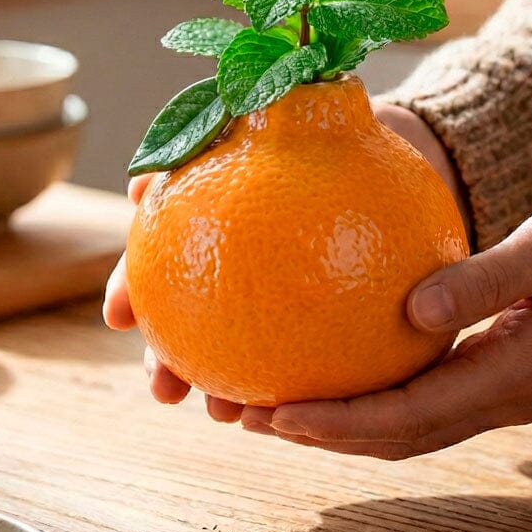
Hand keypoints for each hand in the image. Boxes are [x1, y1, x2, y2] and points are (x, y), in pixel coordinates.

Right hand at [103, 102, 469, 420]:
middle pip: (190, 321)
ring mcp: (288, 292)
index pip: (157, 259)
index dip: (128, 290)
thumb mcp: (274, 117)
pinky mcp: (335, 315)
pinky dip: (301, 383)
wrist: (413, 148)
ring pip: (245, 350)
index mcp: (215, 220)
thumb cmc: (334, 126)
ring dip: (226, 389)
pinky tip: (299, 406)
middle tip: (166, 391)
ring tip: (226, 415)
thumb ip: (206, 142)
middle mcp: (245, 262)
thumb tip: (135, 190)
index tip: (118, 318)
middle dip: (168, 363)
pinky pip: (316, 356)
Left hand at [243, 191, 531, 457]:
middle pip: (396, 437)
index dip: (343, 422)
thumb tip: (412, 310)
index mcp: (512, 376)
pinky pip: (419, 403)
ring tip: (275, 408)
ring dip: (341, 426)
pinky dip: (370, 404)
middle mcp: (500, 400)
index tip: (282, 414)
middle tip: (252, 417)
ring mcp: (497, 394)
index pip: (410, 416)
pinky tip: (335, 378)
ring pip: (405, 428)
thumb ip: (486, 280)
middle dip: (324, 434)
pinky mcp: (490, 376)